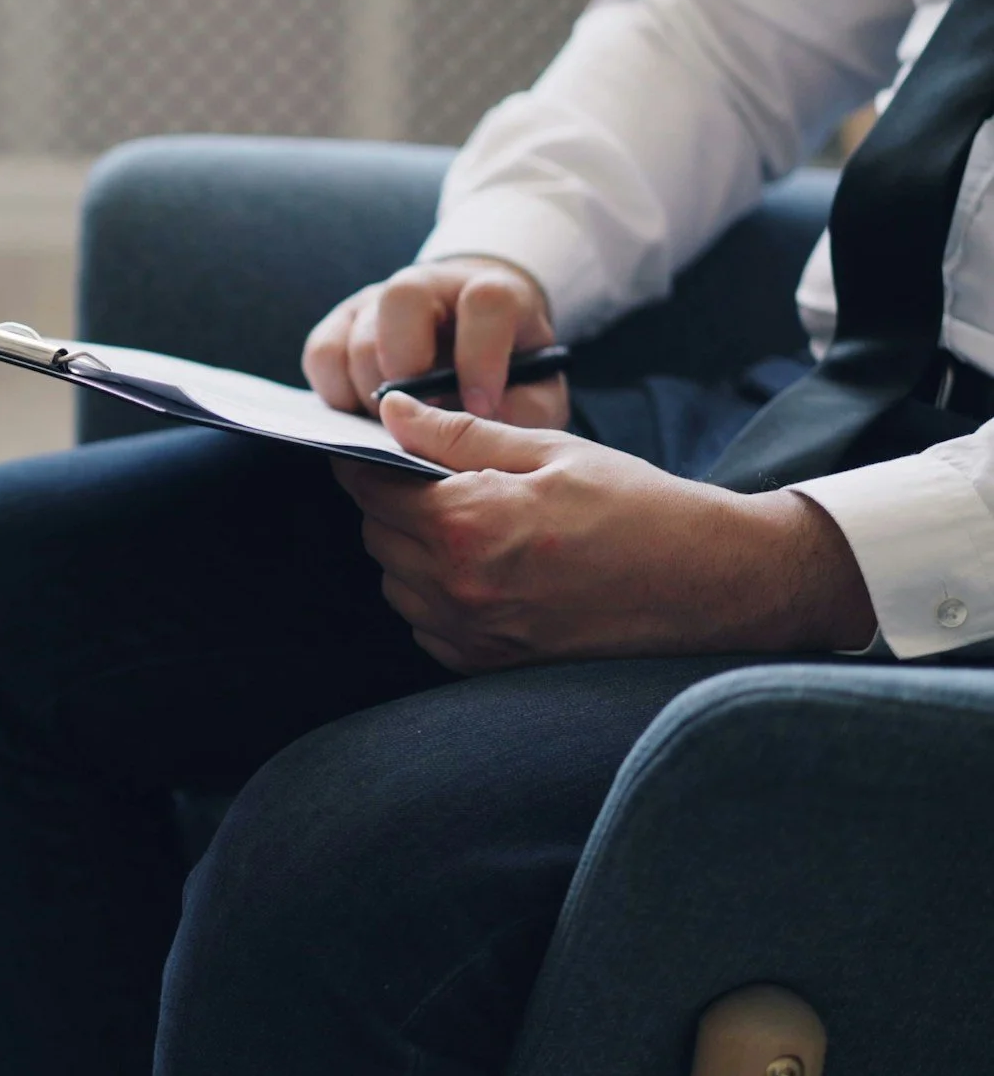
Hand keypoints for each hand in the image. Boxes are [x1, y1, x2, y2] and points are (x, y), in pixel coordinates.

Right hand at [304, 256, 567, 427]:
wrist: (470, 345)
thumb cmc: (506, 375)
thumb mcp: (536, 392)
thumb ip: (525, 411)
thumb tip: (484, 426)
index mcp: (492, 293)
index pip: (486, 302)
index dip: (481, 356)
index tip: (480, 406)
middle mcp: (430, 285)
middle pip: (403, 298)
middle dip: (407, 367)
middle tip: (420, 416)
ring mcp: (378, 300)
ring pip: (357, 334)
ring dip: (371, 391)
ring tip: (394, 425)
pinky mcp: (341, 323)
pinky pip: (321, 353)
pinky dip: (336, 393)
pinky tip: (362, 413)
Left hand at [330, 393, 874, 672]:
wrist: (708, 581)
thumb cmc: (635, 504)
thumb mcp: (548, 449)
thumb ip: (456, 434)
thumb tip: (390, 411)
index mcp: (467, 523)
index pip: (368, 487)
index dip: (366, 462)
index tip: (377, 449)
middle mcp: (459, 587)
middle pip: (375, 535)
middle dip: (391, 504)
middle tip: (438, 482)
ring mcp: (472, 633)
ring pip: (395, 583)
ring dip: (412, 551)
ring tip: (471, 526)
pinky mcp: (488, 663)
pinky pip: (425, 625)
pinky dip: (435, 595)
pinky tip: (484, 569)